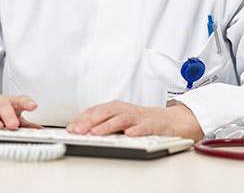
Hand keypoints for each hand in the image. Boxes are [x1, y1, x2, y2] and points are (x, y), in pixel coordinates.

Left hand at [66, 100, 203, 140]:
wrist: (172, 120)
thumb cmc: (143, 121)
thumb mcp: (121, 119)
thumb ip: (105, 122)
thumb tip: (83, 130)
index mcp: (117, 108)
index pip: (96, 111)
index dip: (83, 118)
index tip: (71, 127)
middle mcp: (126, 110)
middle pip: (105, 113)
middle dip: (90, 121)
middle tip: (78, 130)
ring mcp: (139, 117)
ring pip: (121, 119)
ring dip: (108, 126)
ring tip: (96, 133)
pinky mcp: (153, 125)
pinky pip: (144, 127)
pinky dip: (136, 130)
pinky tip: (129, 135)